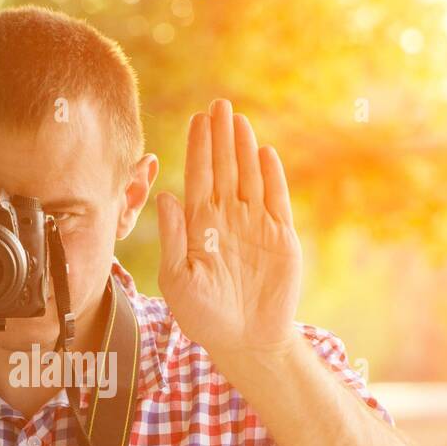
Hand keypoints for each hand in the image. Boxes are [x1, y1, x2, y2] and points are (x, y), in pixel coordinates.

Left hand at [155, 98, 302, 360]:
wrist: (245, 341)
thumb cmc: (204, 316)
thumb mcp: (179, 281)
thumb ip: (173, 240)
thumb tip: (166, 197)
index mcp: (200, 227)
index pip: (198, 178)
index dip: (198, 149)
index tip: (197, 120)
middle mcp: (227, 219)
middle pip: (223, 169)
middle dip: (220, 137)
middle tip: (218, 104)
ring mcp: (255, 225)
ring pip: (249, 178)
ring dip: (244, 149)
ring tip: (238, 120)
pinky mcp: (281, 237)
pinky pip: (276, 200)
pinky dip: (272, 177)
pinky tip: (264, 153)